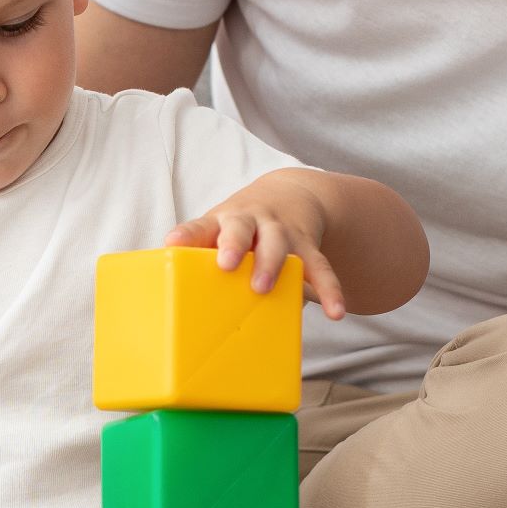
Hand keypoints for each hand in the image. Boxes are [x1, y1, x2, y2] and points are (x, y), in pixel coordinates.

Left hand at [166, 173, 350, 318]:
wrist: (290, 195)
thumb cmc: (241, 227)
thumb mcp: (217, 232)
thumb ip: (200, 258)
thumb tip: (174, 301)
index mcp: (222, 222)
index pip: (199, 227)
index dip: (186, 235)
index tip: (172, 243)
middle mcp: (251, 222)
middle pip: (241, 229)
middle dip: (233, 245)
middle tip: (226, 263)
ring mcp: (281, 231)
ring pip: (278, 245)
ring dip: (271, 264)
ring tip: (263, 287)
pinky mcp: (308, 246)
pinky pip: (319, 267)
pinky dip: (329, 289)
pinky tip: (334, 312)